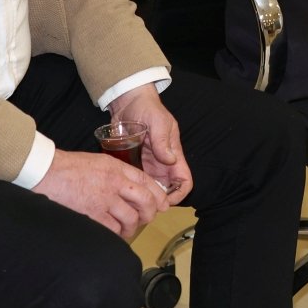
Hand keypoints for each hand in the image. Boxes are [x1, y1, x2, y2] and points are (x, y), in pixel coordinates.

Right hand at [32, 148, 169, 240]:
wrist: (45, 172)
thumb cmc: (68, 167)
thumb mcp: (98, 162)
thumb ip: (116, 172)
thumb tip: (130, 187)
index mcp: (117, 168)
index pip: (146, 182)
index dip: (158, 195)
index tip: (163, 204)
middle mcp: (114, 183)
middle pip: (145, 201)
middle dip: (150, 213)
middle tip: (147, 219)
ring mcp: (104, 199)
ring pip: (131, 218)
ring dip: (131, 226)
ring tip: (127, 229)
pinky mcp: (92, 214)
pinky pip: (113, 228)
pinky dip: (116, 233)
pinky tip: (113, 233)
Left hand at [110, 83, 192, 206]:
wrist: (128, 101)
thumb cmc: (147, 108)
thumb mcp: (158, 122)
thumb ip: (163, 141)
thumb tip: (169, 160)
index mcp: (174, 154)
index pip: (184, 181)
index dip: (179, 194)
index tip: (164, 202)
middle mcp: (163, 162)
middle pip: (168, 189)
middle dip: (159, 200)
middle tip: (143, 207)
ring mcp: (149, 163)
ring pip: (152, 187)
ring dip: (145, 196)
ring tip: (131, 202)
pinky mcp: (135, 161)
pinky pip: (137, 179)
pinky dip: (134, 186)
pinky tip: (123, 191)